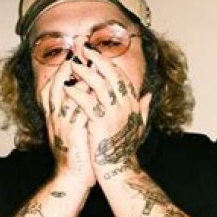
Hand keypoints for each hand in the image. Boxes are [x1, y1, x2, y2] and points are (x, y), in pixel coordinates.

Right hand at [38, 60, 95, 187]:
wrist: (73, 178)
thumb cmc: (80, 151)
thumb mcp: (80, 126)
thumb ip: (84, 107)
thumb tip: (94, 90)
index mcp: (57, 113)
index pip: (56, 83)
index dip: (65, 65)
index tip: (79, 49)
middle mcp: (56, 116)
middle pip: (57, 83)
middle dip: (69, 63)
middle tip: (80, 46)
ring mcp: (61, 125)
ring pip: (64, 95)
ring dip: (75, 78)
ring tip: (86, 61)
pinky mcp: (71, 135)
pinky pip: (75, 113)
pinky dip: (83, 100)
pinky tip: (93, 89)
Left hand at [64, 48, 151, 179]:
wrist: (119, 169)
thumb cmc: (125, 148)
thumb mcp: (138, 125)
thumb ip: (143, 107)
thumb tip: (149, 94)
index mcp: (132, 104)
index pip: (120, 76)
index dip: (107, 62)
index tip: (95, 52)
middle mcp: (126, 106)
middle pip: (111, 75)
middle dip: (96, 59)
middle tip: (82, 46)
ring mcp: (114, 114)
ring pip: (99, 85)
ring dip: (85, 72)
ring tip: (72, 63)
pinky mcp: (101, 123)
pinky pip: (87, 103)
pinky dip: (77, 93)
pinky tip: (66, 86)